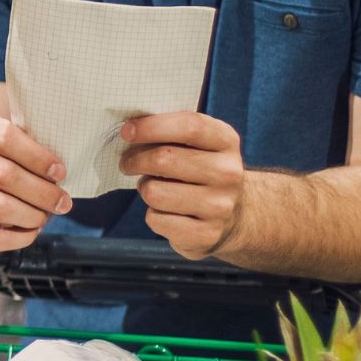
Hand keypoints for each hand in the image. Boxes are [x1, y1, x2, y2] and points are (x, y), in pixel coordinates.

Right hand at [0, 115, 71, 256]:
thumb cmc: (3, 167)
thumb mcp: (16, 150)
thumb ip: (34, 153)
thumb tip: (61, 173)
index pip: (5, 137)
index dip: (37, 157)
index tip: (60, 173)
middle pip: (4, 174)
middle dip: (41, 192)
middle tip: (63, 203)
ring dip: (29, 215)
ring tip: (44, 218)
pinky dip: (16, 238)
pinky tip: (30, 233)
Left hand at [120, 112, 245, 258]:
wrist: (233, 217)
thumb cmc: (201, 172)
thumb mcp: (199, 145)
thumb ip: (172, 133)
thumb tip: (130, 131)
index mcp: (226, 141)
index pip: (189, 126)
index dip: (152, 126)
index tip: (127, 131)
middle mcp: (228, 173)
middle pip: (165, 159)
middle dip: (135, 160)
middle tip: (127, 162)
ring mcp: (219, 206)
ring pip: (155, 192)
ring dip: (145, 188)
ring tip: (152, 188)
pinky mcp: (206, 234)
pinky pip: (156, 220)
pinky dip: (152, 215)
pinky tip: (165, 211)